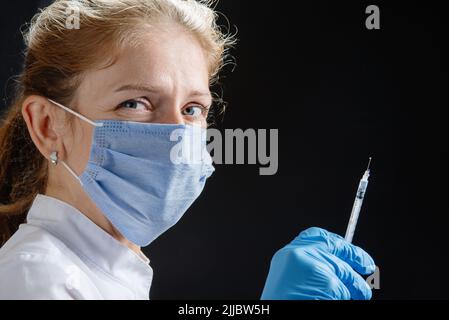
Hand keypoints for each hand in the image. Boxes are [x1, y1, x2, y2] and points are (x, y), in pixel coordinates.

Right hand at [261, 227, 375, 299]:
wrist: (271, 317)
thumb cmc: (285, 301)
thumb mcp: (293, 279)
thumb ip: (311, 266)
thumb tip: (341, 263)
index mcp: (288, 255)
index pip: (317, 236)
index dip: (336, 241)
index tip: (349, 247)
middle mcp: (298, 256)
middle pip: (336, 248)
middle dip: (356, 256)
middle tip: (368, 266)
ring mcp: (312, 268)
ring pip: (344, 272)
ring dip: (356, 285)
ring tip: (362, 294)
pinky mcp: (325, 284)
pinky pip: (344, 290)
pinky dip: (346, 299)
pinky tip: (339, 301)